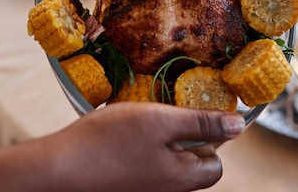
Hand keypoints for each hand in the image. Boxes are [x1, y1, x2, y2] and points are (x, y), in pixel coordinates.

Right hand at [42, 102, 244, 191]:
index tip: (190, 114)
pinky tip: (122, 132)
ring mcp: (145, 188)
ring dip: (158, 136)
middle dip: (181, 133)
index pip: (216, 163)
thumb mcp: (160, 121)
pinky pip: (145, 162)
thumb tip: (240, 126)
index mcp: (182, 178)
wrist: (57, 167)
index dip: (209, 136)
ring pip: (165, 158)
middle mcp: (167, 190)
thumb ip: (202, 123)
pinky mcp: (126, 183)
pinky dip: (140, 145)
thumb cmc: (108, 143)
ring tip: (138, 120)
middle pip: (190, 160)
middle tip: (160, 113)